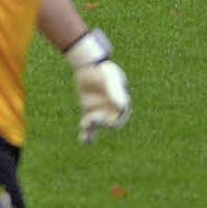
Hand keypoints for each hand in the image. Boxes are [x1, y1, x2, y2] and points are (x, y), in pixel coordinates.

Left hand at [64, 29, 130, 143]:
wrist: (89, 66)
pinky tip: (84, 141)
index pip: (120, 115)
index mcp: (122, 102)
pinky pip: (90, 127)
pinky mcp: (89, 112)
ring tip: (85, 126)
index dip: (115, 119)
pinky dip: (87, 135)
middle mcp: (112, 109)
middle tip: (90, 119)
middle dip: (100, 121)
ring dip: (92, 127)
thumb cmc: (104, 71)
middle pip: (109, 121)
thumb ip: (115, 92)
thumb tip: (122, 107)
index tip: (108, 120)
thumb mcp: (111, 79)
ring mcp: (101, 112)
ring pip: (99, 125)